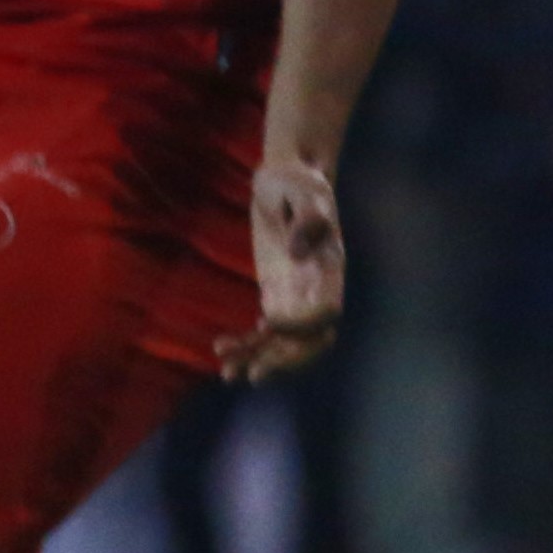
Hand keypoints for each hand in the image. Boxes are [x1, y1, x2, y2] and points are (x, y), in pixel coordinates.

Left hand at [226, 158, 347, 383]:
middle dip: (284, 361)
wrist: (287, 178)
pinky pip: (265, 330)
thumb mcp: (304, 191)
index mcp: (329, 269)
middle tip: (253, 374)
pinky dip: (247, 344)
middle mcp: (316, 289)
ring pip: (284, 343)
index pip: (327, 312)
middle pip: (309, 341)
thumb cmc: (299, 181)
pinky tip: (223, 349)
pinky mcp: (275, 293)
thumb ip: (308, 218)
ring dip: (260, 360)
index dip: (304, 326)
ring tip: (227, 372)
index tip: (270, 323)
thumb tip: (298, 251)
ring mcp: (295, 294)